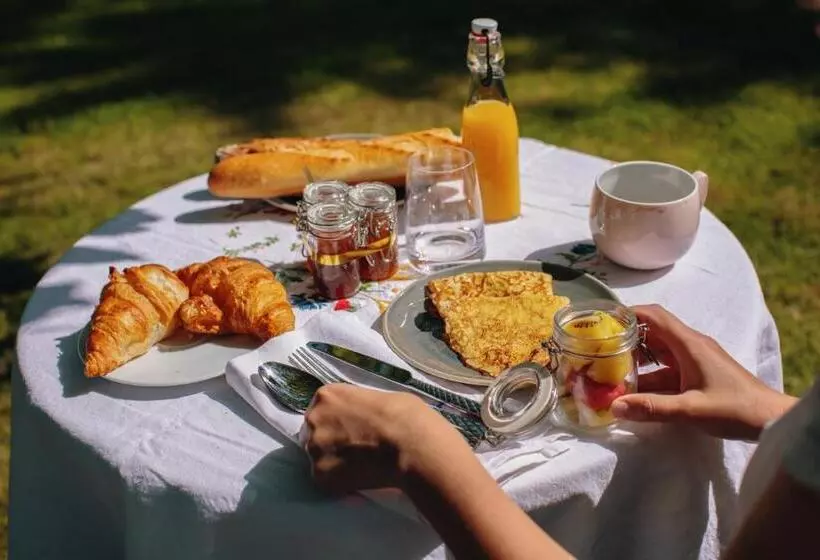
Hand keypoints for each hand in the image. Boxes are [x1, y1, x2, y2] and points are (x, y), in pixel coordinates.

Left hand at [301, 384, 467, 493]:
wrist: (410, 445)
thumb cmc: (404, 416)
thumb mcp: (378, 397)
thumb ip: (359, 408)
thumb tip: (363, 418)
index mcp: (327, 395)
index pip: (321, 410)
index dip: (336, 422)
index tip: (350, 430)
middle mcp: (314, 419)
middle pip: (315, 432)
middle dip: (331, 441)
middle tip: (355, 450)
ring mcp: (315, 447)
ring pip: (319, 457)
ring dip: (334, 462)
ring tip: (360, 466)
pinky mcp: (320, 474)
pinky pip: (326, 479)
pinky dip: (340, 481)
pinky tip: (360, 478)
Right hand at [611, 304, 795, 439]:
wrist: (770, 419)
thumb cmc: (734, 408)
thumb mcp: (690, 410)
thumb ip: (652, 408)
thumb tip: (615, 407)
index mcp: (689, 344)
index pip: (655, 316)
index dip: (629, 314)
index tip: (604, 322)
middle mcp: (691, 346)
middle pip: (654, 332)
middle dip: (627, 338)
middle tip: (600, 349)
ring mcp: (695, 360)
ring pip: (659, 353)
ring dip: (638, 359)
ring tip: (611, 370)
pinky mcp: (698, 374)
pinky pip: (667, 369)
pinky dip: (650, 375)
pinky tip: (635, 390)